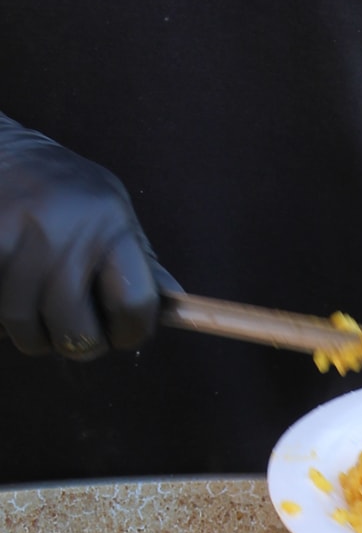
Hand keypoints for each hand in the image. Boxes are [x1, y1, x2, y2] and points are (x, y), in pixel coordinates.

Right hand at [0, 114, 176, 358]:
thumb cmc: (63, 188)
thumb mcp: (112, 209)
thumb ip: (138, 258)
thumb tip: (175, 303)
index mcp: (109, 225)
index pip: (134, 302)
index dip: (133, 331)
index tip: (124, 335)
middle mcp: (64, 234)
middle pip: (77, 329)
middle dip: (81, 344)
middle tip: (78, 334)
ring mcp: (16, 242)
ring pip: (26, 328)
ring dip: (33, 334)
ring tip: (38, 310)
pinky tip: (9, 294)